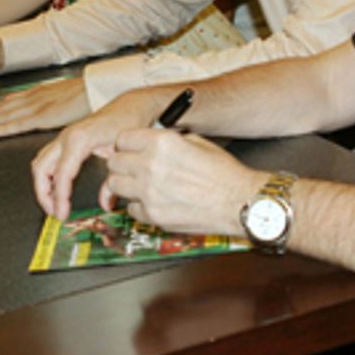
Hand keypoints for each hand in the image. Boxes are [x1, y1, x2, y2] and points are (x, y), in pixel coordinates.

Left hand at [0, 76, 89, 137]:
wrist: (96, 89)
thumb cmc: (85, 94)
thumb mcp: (65, 95)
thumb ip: (55, 103)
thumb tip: (53, 109)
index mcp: (40, 92)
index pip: (13, 99)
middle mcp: (35, 97)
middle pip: (6, 107)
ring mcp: (38, 106)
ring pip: (7, 114)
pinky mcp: (43, 116)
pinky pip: (19, 123)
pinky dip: (4, 126)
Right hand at [31, 87, 169, 219]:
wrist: (131, 105)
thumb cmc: (128, 124)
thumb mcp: (122, 154)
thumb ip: (112, 181)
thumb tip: (106, 204)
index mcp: (78, 140)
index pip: (61, 174)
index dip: (59, 197)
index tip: (62, 214)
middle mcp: (66, 137)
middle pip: (41, 168)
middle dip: (43, 193)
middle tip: (55, 212)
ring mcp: (64, 137)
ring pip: (40, 163)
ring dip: (43, 186)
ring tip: (54, 205)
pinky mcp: (66, 140)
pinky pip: (47, 159)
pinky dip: (48, 176)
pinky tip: (58, 190)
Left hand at [100, 129, 265, 235]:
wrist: (240, 202)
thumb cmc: (224, 173)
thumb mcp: (194, 142)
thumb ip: (165, 141)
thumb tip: (146, 141)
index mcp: (161, 143)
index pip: (122, 139)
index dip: (126, 144)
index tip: (129, 149)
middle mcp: (151, 166)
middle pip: (114, 162)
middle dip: (122, 164)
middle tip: (132, 167)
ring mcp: (149, 193)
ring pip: (114, 185)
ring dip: (125, 185)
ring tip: (140, 184)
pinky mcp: (153, 215)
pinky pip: (131, 209)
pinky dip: (139, 206)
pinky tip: (153, 202)